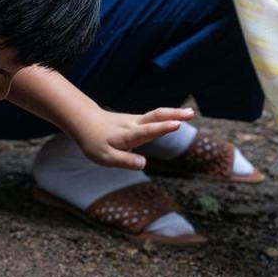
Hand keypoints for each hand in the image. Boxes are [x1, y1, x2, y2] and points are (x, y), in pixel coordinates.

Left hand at [71, 107, 193, 169]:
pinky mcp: (137, 120)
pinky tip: (177, 116)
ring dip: (173, 113)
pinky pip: (154, 117)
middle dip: (174, 115)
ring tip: (190, 113)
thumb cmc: (95, 142)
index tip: (176, 125)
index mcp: (127, 135)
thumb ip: (124, 161)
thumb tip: (143, 164)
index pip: (147, 131)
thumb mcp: (105, 157)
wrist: (86, 121)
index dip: (162, 128)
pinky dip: (167, 115)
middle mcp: (134, 125)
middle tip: (191, 114)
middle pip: (156, 117)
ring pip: (156, 114)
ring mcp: (136, 120)